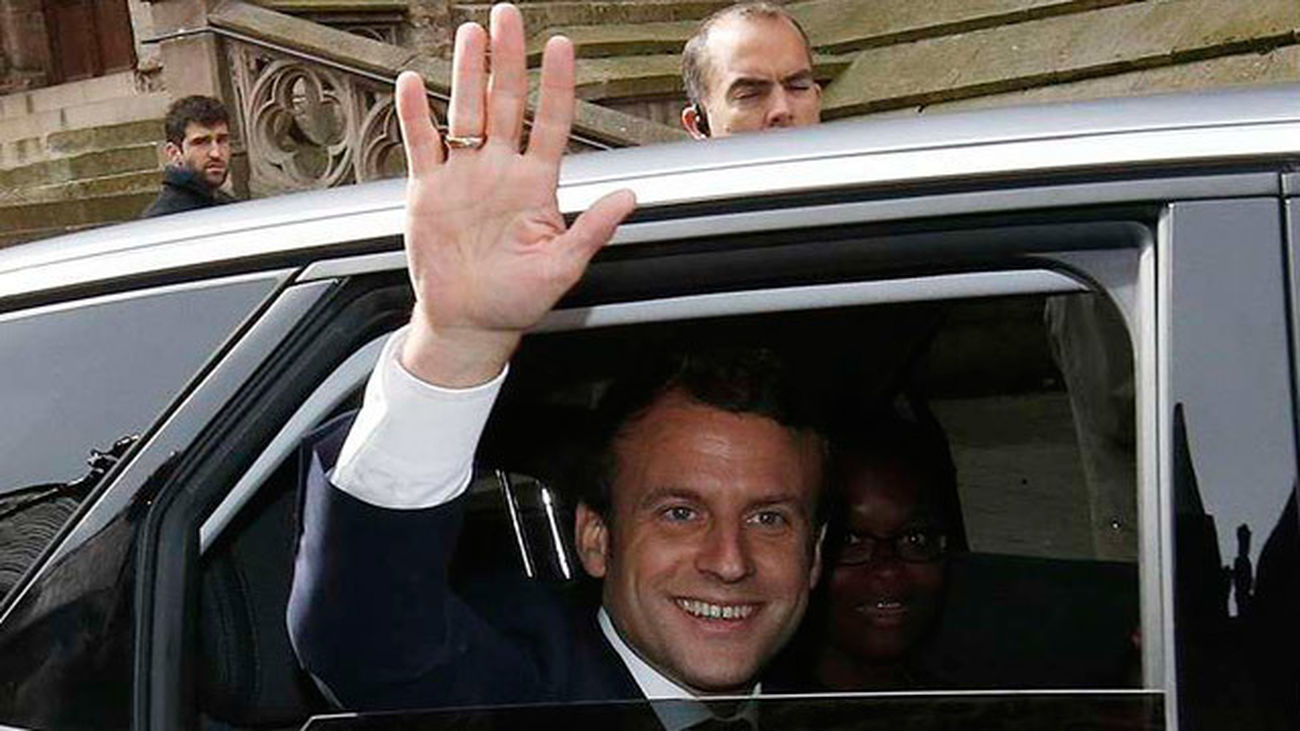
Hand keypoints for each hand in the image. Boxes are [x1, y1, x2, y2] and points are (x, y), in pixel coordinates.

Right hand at [394, 3, 635, 386]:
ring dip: (468, 74)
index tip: (562, 47)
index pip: (553, 123)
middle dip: (508, 59)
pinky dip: (417, 114)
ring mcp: (465, 176)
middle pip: (507, 103)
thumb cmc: (517, 300)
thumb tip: (629, 197)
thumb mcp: (564, 268)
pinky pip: (423, 143)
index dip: (557, 85)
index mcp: (537, 186)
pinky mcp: (430, 189)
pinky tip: (414, 83)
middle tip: (508, 16)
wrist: (468, 323)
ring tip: (470, 35)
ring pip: (467, 111)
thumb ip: (593, 229)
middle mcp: (501, 171)